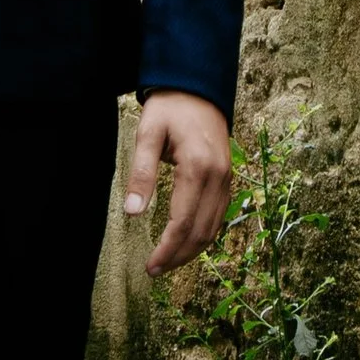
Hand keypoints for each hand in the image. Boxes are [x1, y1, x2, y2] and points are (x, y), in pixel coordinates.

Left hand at [124, 90, 232, 277]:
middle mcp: (219, 177)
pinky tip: (186, 243)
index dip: (167, 249)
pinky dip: (203, 235)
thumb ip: (141, 173)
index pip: (183, 222)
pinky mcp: (227, 179)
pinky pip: (218, 216)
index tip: (150, 266)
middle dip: (178, 256)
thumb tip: (132, 212)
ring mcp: (227, 179)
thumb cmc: (170, 109)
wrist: (198, 88)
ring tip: (168, 263)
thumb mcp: (148, 134)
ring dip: (192, 250)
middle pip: (201, 231)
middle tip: (155, 271)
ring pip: (213, 228)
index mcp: (198, 168)